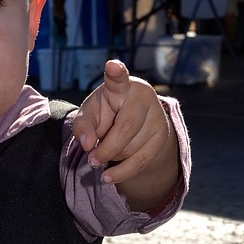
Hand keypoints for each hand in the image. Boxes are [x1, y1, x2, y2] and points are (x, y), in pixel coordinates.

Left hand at [71, 59, 178, 210]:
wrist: (135, 124)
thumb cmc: (108, 113)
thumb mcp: (90, 115)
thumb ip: (82, 126)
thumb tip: (86, 145)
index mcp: (120, 86)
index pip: (118, 79)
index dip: (115, 73)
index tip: (111, 66)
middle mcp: (143, 96)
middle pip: (125, 129)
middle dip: (105, 149)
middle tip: (91, 159)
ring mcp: (156, 117)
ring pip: (130, 148)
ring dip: (112, 157)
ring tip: (107, 151)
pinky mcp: (161, 137)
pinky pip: (140, 162)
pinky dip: (121, 173)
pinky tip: (108, 177)